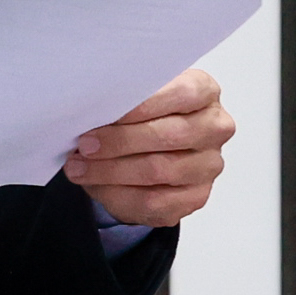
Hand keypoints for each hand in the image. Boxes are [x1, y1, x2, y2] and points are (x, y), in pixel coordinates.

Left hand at [63, 67, 233, 228]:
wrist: (153, 150)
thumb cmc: (145, 116)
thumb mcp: (138, 98)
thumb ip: (126, 100)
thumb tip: (94, 112)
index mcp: (205, 92)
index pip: (183, 94)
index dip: (143, 104)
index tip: (106, 111)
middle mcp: (214, 128)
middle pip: (169, 135)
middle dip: (120, 141)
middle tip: (85, 144)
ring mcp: (209, 165)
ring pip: (158, 171)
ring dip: (111, 171)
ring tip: (80, 167)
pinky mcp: (196, 196)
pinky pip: (154, 202)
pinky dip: (118, 195)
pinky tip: (97, 186)